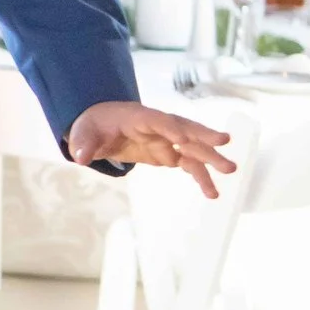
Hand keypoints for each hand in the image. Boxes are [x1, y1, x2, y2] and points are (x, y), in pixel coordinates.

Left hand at [67, 100, 235, 197]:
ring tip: (231, 171)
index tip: (181, 138)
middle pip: (183, 128)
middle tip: (225, 141)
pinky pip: (188, 163)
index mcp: (137, 117)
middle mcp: (158, 126)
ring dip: (210, 159)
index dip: (169, 127)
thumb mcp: (83, 133)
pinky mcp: (169, 153)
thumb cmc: (94, 125)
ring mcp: (166, 140)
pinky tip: (212, 192)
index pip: (156, 120)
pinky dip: (200, 176)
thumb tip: (79, 157)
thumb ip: (83, 144)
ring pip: (192, 148)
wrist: (102, 125)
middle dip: (203, 134)